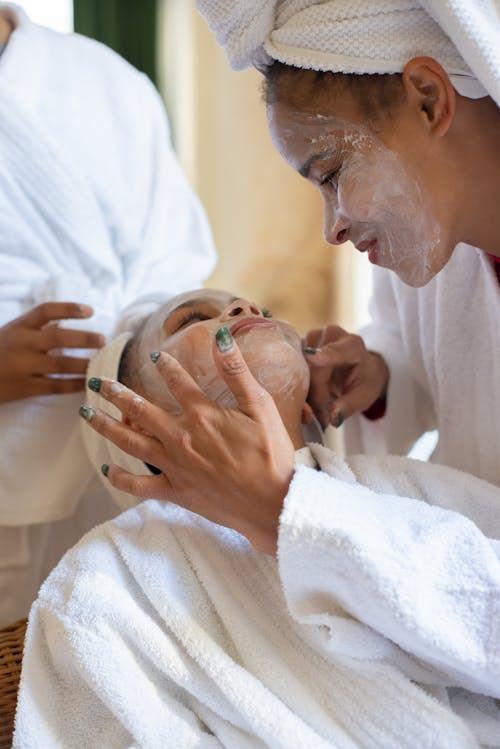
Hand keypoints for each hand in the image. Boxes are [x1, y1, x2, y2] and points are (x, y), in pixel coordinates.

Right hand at [0, 302, 104, 402]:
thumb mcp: (11, 333)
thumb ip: (36, 329)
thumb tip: (66, 324)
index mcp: (19, 326)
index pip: (46, 311)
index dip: (69, 309)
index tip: (90, 310)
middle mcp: (21, 344)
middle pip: (58, 338)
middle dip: (84, 338)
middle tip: (103, 340)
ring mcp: (23, 367)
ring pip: (60, 365)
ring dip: (84, 364)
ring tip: (101, 362)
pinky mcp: (24, 388)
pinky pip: (55, 386)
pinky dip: (74, 384)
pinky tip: (87, 382)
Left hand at [80, 334, 294, 555]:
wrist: (273, 504)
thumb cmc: (272, 454)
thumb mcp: (260, 406)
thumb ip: (237, 371)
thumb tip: (221, 336)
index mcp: (202, 414)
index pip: (176, 381)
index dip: (165, 366)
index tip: (155, 357)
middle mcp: (181, 437)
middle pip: (139, 409)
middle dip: (115, 393)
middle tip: (96, 382)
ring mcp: (175, 466)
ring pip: (130, 442)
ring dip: (106, 426)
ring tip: (87, 414)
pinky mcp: (176, 491)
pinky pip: (140, 485)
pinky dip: (121, 478)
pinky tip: (109, 469)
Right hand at [303, 324, 388, 427]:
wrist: (358, 369)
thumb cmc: (364, 381)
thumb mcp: (364, 396)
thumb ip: (349, 405)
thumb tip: (332, 417)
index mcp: (351, 344)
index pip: (336, 351)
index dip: (324, 355)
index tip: (311, 357)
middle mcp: (328, 335)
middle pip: (312, 369)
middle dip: (316, 397)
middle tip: (324, 417)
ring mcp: (309, 338)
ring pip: (298, 371)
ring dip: (306, 395)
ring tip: (320, 408)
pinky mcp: (296, 346)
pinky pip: (290, 370)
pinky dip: (298, 389)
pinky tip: (309, 400)